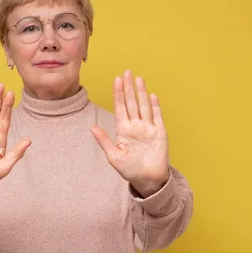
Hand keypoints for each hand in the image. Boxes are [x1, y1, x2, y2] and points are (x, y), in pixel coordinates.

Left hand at [91, 70, 169, 196]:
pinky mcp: (159, 132)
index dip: (118, 94)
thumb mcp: (114, 156)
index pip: (120, 107)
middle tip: (127, 72)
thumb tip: (92, 128)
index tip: (117, 80)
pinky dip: (155, 106)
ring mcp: (148, 128)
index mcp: (123, 130)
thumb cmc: (130, 170)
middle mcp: (135, 126)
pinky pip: (157, 116)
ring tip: (138, 79)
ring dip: (141, 92)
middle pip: (131, 102)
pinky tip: (152, 95)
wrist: (148, 180)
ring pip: (144, 106)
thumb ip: (104, 141)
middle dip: (129, 88)